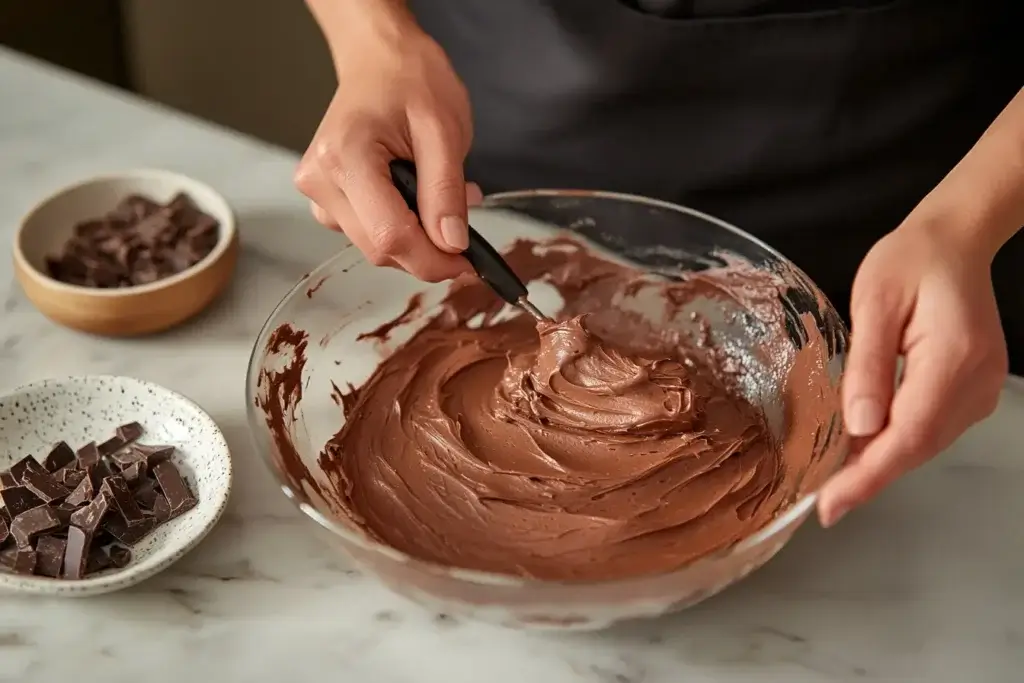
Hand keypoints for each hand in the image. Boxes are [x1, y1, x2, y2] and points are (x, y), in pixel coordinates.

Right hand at [295, 4, 479, 281]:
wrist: (379, 57)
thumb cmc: (410, 79)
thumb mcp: (445, 130)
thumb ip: (446, 191)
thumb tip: (452, 244)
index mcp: (346, 157)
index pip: (390, 236)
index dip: (433, 260)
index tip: (469, 264)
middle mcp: (320, 180)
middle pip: (380, 249)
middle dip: (427, 252)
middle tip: (462, 232)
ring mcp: (317, 192)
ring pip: (374, 247)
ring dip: (415, 240)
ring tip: (436, 200)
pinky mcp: (325, 198)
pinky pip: (367, 233)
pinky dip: (399, 228)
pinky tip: (413, 200)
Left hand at [818, 216, 1008, 525]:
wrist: (952, 242)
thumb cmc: (908, 261)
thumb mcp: (874, 303)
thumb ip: (868, 365)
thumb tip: (858, 426)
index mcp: (954, 358)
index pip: (908, 435)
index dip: (868, 477)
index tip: (831, 506)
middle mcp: (976, 382)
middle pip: (918, 447)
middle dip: (868, 477)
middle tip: (823, 502)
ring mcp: (981, 389)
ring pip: (925, 443)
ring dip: (881, 462)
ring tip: (835, 478)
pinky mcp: (973, 389)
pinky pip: (931, 428)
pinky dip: (896, 442)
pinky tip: (864, 446)